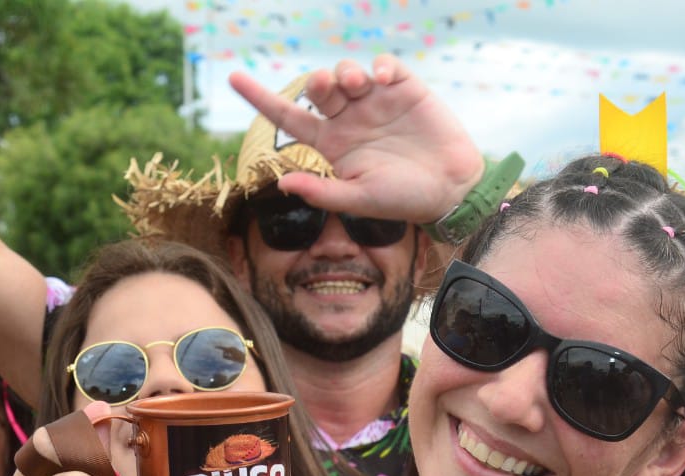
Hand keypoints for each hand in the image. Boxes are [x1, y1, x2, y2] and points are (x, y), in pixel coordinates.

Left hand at [229, 56, 483, 223]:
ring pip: (347, 72)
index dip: (260, 98)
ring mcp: (376, 102)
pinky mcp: (404, 90)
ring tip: (356, 84)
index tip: (233, 78)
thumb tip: (282, 183)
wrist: (451, 190)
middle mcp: (350, 119)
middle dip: (318, 82)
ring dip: (345, 72)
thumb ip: (323, 192)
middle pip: (319, 88)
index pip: (288, 118)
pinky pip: (385, 66)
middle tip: (328, 88)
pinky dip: (380, 66)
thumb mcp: (360, 200)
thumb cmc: (404, 200)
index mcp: (332, 144)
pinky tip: (383, 79)